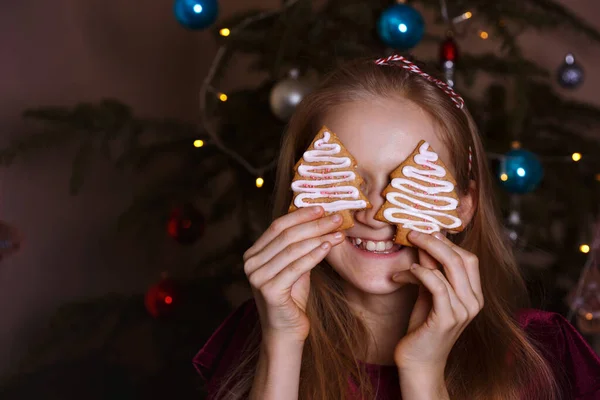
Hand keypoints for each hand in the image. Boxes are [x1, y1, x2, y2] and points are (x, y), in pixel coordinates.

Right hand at [243, 206, 344, 342]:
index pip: (278, 226)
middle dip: (314, 224)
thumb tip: (319, 218)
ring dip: (319, 238)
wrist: (286, 332)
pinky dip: (314, 255)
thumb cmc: (292, 298)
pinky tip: (328, 247)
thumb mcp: (294, 266)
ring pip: (292, 249)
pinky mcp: (269, 291)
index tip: (323, 207)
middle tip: (337, 218)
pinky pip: (296, 267)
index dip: (300, 215)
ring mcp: (257, 277)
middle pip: (286, 235)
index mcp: (253, 254)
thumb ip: (299, 246)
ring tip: (339, 233)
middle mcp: (250, 264)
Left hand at [392, 230, 483, 377]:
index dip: (447, 242)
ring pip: (450, 268)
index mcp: (474, 294)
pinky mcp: (447, 318)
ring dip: (425, 252)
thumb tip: (423, 241)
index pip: (468, 258)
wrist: (419, 362)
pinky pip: (436, 285)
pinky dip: (421, 272)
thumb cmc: (422, 327)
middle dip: (436, 241)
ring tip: (407, 245)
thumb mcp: (428, 293)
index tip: (426, 229)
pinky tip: (406, 271)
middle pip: (461, 258)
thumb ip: (430, 270)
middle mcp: (474, 302)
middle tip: (413, 231)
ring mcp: (463, 311)